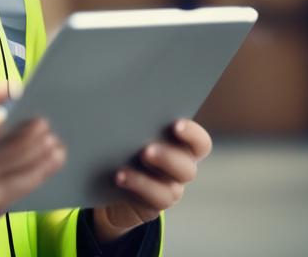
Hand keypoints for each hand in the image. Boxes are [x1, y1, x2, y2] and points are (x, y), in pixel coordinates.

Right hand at [0, 82, 65, 249]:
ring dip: (48, 153)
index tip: (31, 104)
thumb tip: (15, 88)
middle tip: (47, 125)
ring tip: (56, 142)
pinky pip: (26, 185)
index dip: (17, 116)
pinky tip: (54, 159)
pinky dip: (44, 170)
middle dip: (39, 134)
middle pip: (17, 148)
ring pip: (27, 167)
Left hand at [91, 119, 212, 242]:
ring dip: (147, 179)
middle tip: (146, 150)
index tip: (175, 124)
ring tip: (123, 168)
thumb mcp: (127, 128)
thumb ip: (131, 115)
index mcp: (180, 145)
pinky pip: (151, 203)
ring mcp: (168, 189)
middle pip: (187, 168)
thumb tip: (116, 100)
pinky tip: (118, 177)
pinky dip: (136, 188)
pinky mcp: (151, 206)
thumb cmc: (122, 143)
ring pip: (172, 190)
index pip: (199, 142)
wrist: (108, 178)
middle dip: (167, 158)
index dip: (192, 133)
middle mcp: (180, 168)